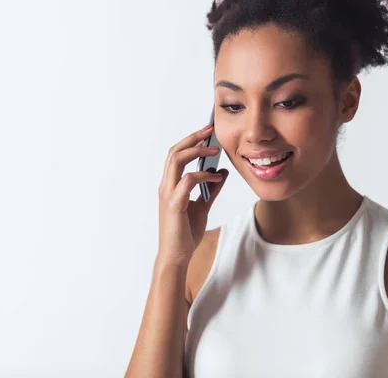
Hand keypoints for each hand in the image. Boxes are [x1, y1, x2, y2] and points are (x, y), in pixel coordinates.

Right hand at [157, 124, 227, 264]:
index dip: (189, 141)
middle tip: (210, 131)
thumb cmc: (185, 233)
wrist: (176, 256)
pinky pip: (187, 181)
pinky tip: (215, 177)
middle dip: (192, 138)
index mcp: (170, 185)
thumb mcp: (203, 206)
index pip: (175, 155)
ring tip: (214, 150)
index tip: (206, 132)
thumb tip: (221, 172)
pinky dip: (203, 175)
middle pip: (174, 152)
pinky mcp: (175, 205)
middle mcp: (166, 186)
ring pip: (176, 160)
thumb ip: (211, 189)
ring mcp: (168, 194)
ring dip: (196, 151)